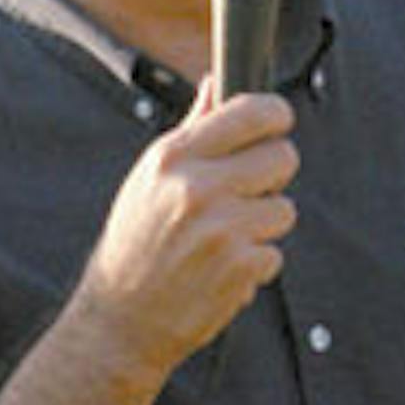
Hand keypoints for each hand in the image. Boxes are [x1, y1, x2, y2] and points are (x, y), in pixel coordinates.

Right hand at [73, 77, 298, 386]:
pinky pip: (274, 254)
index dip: (276, 116)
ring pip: (285, 209)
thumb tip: (215, 83)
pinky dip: (254, 265)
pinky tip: (220, 270)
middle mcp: (196, 188)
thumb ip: (191, 130)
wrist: (119, 322)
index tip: (278, 124)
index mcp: (172, 157)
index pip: (252, 112)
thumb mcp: (149, 179)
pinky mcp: (239, 269)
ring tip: (224, 239)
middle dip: (273, 175)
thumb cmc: (135, 244)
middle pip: (283, 157)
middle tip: (248, 192)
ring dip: (263, 225)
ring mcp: (221, 229)